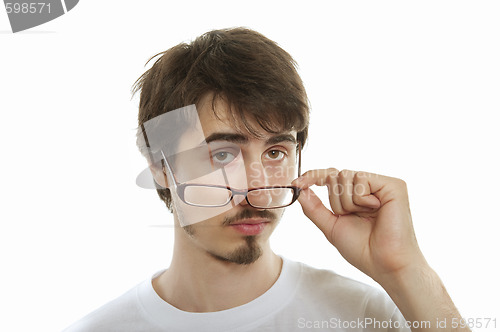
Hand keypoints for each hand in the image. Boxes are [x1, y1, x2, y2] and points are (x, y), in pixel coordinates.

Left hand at [292, 169, 427, 283]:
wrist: (384, 264)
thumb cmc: (362, 249)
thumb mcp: (331, 226)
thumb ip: (314, 207)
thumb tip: (300, 189)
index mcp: (357, 195)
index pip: (331, 176)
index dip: (313, 176)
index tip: (297, 182)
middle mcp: (370, 187)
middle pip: (335, 175)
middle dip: (336, 201)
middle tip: (353, 217)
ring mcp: (382, 184)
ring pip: (345, 176)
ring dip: (347, 202)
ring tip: (366, 216)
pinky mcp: (393, 185)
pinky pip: (361, 178)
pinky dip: (361, 198)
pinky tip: (376, 210)